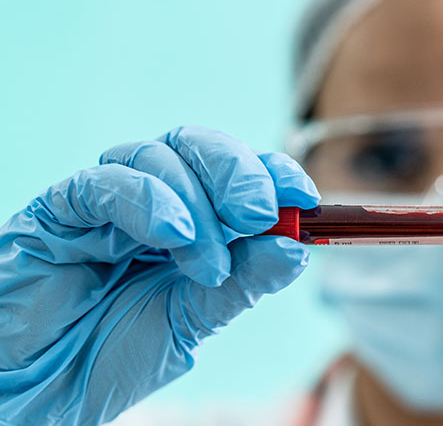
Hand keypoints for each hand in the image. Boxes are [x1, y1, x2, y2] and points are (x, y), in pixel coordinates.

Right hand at [0, 126, 319, 424]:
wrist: (40, 390)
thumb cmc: (111, 355)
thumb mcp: (192, 321)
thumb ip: (241, 284)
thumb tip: (297, 248)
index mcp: (190, 223)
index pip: (237, 175)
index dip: (274, 174)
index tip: (306, 197)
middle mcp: (152, 202)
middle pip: (201, 147)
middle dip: (240, 175)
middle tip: (261, 215)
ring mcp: (106, 203)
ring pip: (159, 157)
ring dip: (198, 204)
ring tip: (209, 263)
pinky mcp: (59, 212)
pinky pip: (103, 184)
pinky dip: (148, 201)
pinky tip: (174, 236)